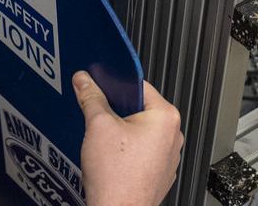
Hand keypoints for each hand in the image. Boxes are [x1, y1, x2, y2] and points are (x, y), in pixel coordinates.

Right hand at [75, 72, 183, 205]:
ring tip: (105, 145)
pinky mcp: (159, 173)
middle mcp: (173, 136)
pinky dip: (127, 152)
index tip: (100, 88)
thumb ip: (91, 97)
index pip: (138, 86)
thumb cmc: (116, 178)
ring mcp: (167, 157)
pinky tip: (112, 160)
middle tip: (100, 120)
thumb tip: (85, 80)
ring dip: (121, 134)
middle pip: (138, 110)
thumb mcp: (98, 125)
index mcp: (165, 117)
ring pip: (139, 132)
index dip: (115, 86)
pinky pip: (141, 152)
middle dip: (116, 113)